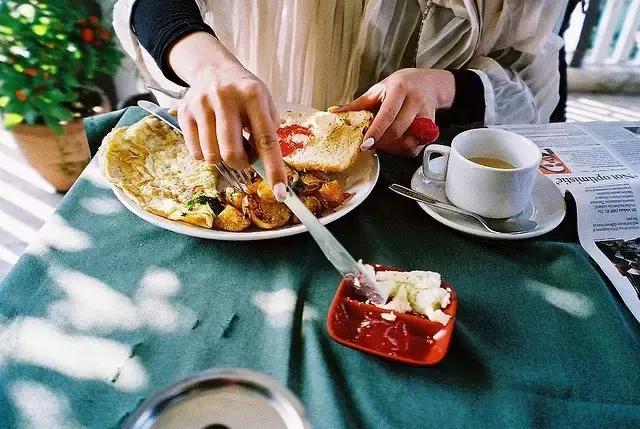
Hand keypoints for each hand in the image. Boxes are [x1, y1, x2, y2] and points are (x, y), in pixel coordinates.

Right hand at [170, 32, 286, 199]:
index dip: (274, 168)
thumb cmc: (245, 92)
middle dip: (242, 163)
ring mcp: (202, 105)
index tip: (280, 192)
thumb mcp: (264, 102)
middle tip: (245, 155)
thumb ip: (267, 131)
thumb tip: (265, 165)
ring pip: (212, 156)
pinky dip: (207, 153)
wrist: (212, 68)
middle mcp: (225, 97)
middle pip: (232, 153)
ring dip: (223, 158)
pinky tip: (212, 137)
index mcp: (253, 95)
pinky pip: (196, 153)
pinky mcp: (185, 113)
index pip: (265, 139)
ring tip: (228, 141)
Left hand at [334, 69, 454, 156]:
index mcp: (399, 88)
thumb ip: (359, 103)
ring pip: (408, 140)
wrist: (431, 83)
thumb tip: (336, 112)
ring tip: (382, 144)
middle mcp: (415, 100)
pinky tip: (396, 144)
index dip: (376, 131)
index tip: (365, 144)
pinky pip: (416, 145)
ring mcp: (426, 114)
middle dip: (381, 142)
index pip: (387, 114)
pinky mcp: (432, 126)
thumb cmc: (401, 85)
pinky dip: (404, 149)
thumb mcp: (379, 88)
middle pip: (397, 129)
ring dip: (392, 147)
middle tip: (369, 145)